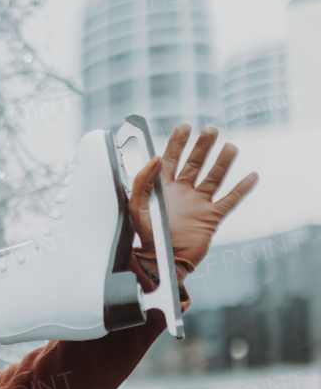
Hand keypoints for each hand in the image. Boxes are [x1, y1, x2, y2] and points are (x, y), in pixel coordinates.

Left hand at [126, 123, 258, 283]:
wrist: (161, 262)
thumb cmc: (146, 237)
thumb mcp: (137, 206)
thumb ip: (143, 181)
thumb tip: (156, 157)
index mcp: (163, 189)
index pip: (171, 159)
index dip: (177, 143)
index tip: (184, 126)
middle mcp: (182, 193)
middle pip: (195, 164)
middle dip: (203, 146)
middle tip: (211, 129)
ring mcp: (198, 204)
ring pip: (214, 178)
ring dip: (223, 162)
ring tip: (231, 146)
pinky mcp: (211, 218)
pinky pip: (229, 200)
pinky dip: (241, 189)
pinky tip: (252, 176)